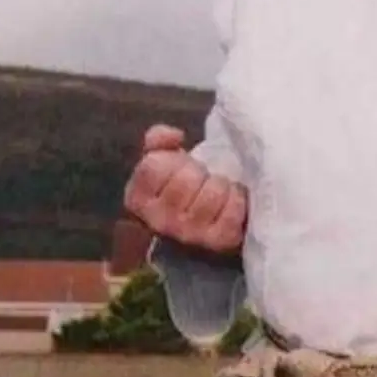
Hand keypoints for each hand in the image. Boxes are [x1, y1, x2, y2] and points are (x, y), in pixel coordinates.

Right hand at [123, 125, 249, 255]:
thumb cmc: (178, 189)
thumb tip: (175, 136)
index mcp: (139, 200)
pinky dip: (237, 199)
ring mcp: (189, 235)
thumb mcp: (160, 161)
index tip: (179, 166)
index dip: (171, 159)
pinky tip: (232, 199)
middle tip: (202, 178)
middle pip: (186, 179)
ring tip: (217, 188)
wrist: (198, 228)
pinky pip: (232, 211)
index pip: (154, 166)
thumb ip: (158, 140)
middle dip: (198, 171)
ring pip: (212, 194)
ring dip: (220, 184)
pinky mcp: (218, 241)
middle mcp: (160, 221)